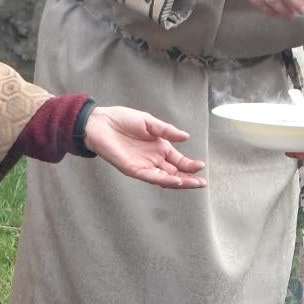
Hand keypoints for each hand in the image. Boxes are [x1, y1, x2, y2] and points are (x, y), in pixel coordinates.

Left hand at [85, 105, 205, 187]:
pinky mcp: (133, 169)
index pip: (179, 161)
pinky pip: (151, 177)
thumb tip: (186, 137)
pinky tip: (176, 180)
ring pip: (165, 178)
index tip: (201, 166)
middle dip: (189, 178)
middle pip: (175, 172)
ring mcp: (144, 165)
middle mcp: (153, 159)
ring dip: (180, 182)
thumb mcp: (149, 122)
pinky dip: (164, 180)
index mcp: (159, 147)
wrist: (100, 122)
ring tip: (194, 183)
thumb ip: (167, 131)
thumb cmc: (122, 120)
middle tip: (202, 182)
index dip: (190, 165)